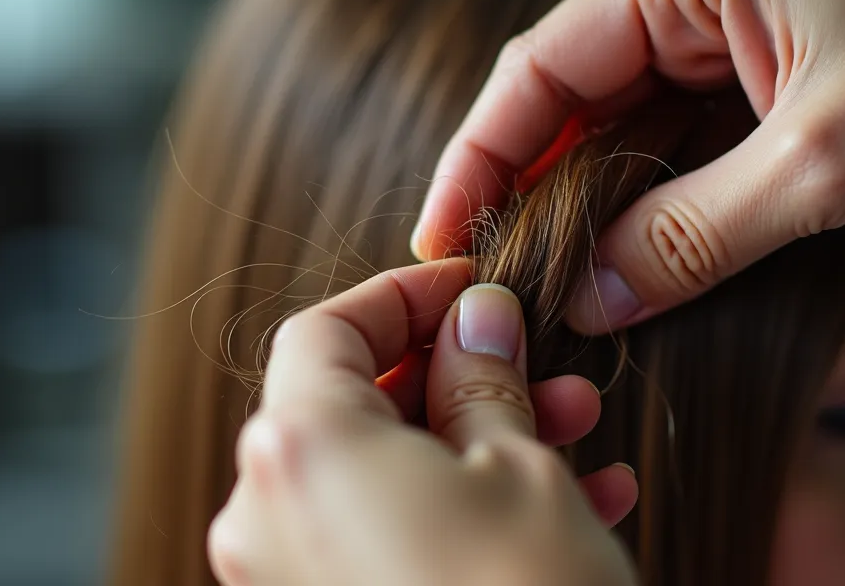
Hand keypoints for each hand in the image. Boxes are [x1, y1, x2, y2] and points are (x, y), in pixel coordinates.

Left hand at [208, 260, 639, 585]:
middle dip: (458, 378)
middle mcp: (268, 515)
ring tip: (576, 435)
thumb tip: (475, 320)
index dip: (405, 296)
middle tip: (547, 370)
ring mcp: (287, 580)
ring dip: (473, 443)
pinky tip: (559, 507)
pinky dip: (453, 510)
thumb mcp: (523, 469)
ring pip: (378, 475)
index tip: (471, 287)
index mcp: (301, 450)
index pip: (329, 329)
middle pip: (353, 403)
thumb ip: (484, 377)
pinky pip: (381, 539)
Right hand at [411, 0, 844, 332]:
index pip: (546, 62)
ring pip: (616, 114)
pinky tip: (616, 253)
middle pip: (570, 89)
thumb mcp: (825, 166)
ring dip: (580, 196)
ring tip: (540, 281)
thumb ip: (691, 235)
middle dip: (525, 185)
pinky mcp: (756, 59)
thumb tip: (588, 300)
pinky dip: (640, 191)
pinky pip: (670, 128)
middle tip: (489, 278)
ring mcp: (726, 15)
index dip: (482, 156)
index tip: (443, 238)